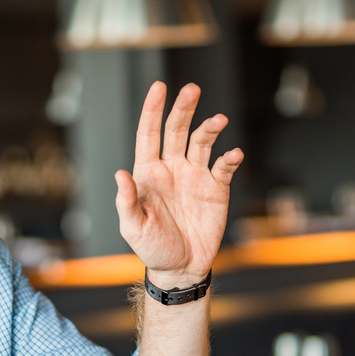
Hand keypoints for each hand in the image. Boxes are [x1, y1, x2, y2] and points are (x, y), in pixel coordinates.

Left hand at [116, 82, 243, 288]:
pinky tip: (234, 154)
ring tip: (219, 120)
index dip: (153, 110)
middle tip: (192, 89)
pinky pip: (224, 167)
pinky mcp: (216, 188)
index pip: (149, 134)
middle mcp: (172, 168)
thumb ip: (127, 201)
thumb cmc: (152, 248)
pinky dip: (230, 158)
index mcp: (149, 173)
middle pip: (177, 130)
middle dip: (184, 109)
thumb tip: (120, 174)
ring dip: (210, 129)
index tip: (159, 87)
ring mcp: (195, 176)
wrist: (181, 268)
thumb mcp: (133, 228)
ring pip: (203, 142)